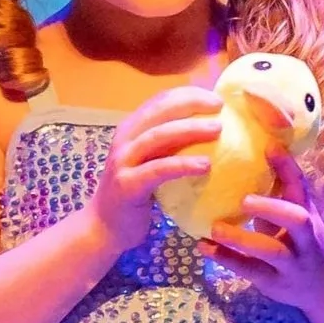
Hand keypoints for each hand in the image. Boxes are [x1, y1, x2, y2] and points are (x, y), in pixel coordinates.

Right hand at [84, 85, 221, 254]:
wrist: (103, 228)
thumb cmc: (134, 195)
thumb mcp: (150, 163)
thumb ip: (169, 147)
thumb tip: (208, 133)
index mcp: (131, 129)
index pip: (160, 101)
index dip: (188, 93)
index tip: (215, 97)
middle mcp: (124, 139)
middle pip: (160, 111)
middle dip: (192, 103)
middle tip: (220, 106)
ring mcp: (123, 161)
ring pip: (159, 136)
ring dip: (190, 129)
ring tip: (218, 129)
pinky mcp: (127, 185)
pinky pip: (159, 170)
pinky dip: (183, 165)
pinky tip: (205, 165)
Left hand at [200, 151, 323, 317]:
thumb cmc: (303, 242)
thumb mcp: (297, 218)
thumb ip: (279, 195)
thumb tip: (244, 158)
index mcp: (309, 215)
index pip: (302, 187)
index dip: (288, 167)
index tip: (270, 147)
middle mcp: (306, 238)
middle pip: (298, 220)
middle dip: (272, 208)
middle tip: (244, 200)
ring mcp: (293, 263)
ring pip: (272, 251)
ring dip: (242, 239)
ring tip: (215, 228)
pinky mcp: (276, 283)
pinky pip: (251, 271)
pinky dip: (226, 258)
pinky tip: (204, 247)